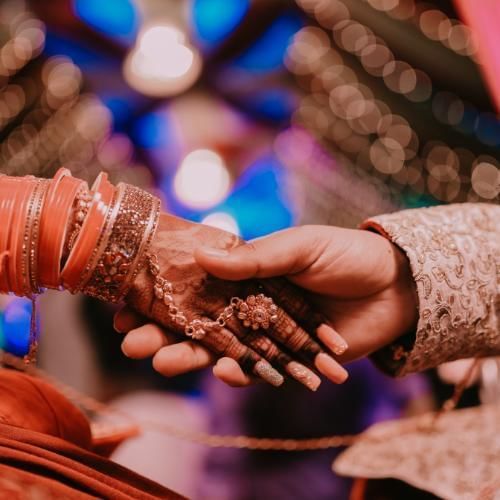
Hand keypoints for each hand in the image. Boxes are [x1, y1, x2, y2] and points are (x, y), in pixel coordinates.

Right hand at [116, 215, 348, 389]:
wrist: (394, 286)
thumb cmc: (346, 255)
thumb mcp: (300, 246)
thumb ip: (255, 257)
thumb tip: (201, 255)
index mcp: (246, 275)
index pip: (194, 289)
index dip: (162, 297)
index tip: (126, 306)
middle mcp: (250, 305)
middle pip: (199, 323)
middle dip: (164, 333)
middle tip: (133, 343)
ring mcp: (267, 334)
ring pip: (222, 349)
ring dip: (193, 357)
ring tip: (165, 363)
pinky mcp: (288, 359)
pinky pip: (260, 370)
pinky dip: (244, 373)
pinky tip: (226, 372)